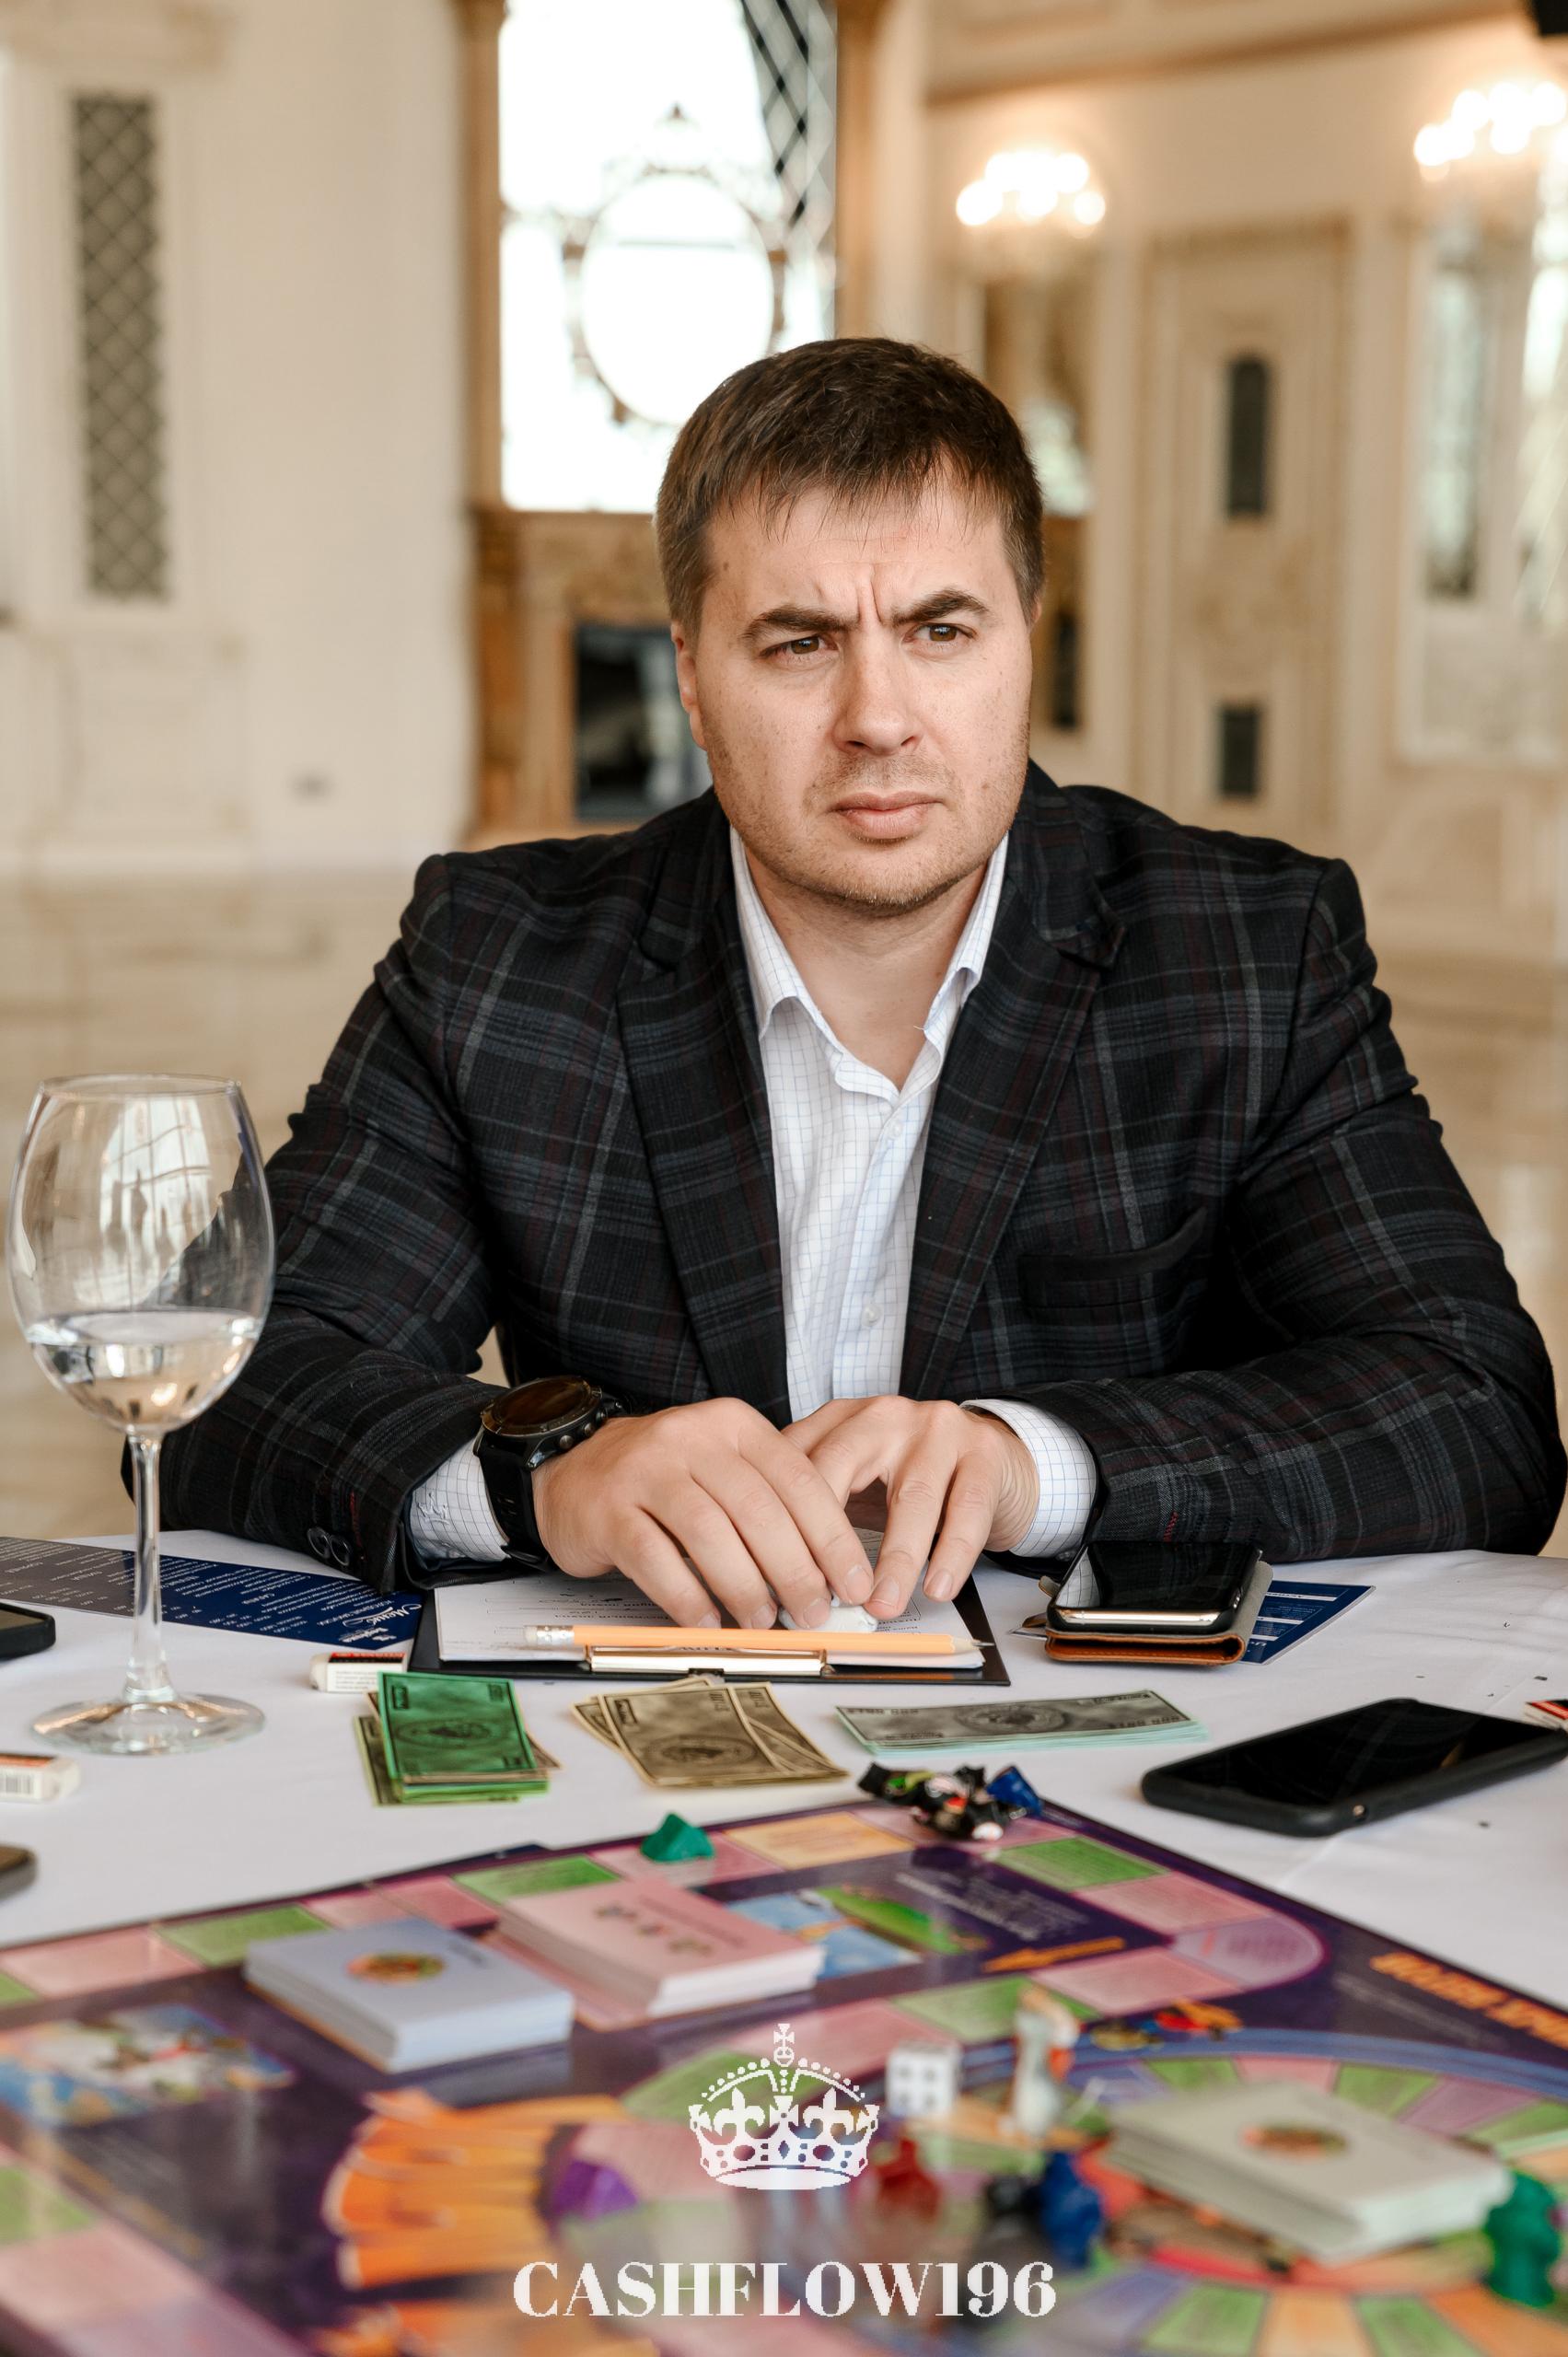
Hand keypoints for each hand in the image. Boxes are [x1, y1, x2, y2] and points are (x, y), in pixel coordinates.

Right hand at [531, 1397, 874, 1628]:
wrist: (573, 1469)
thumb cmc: (664, 1478)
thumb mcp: (722, 1469)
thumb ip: (770, 1507)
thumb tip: (827, 1576)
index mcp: (733, 1425)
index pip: (799, 1480)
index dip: (832, 1537)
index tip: (853, 1583)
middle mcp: (691, 1437)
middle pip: (758, 1509)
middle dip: (795, 1571)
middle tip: (813, 1613)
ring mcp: (645, 1470)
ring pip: (709, 1533)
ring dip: (743, 1586)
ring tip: (763, 1621)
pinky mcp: (608, 1508)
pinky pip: (653, 1558)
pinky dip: (686, 1596)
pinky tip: (706, 1621)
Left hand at [782, 1397, 1038, 1618]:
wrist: (992, 1454)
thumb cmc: (913, 1477)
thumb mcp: (857, 1481)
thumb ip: (819, 1513)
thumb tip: (780, 1580)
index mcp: (841, 1419)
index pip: (796, 1462)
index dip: (782, 1521)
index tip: (778, 1579)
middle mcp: (884, 1415)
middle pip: (842, 1466)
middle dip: (828, 1538)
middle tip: (823, 1596)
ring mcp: (937, 1428)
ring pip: (913, 1496)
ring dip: (896, 1558)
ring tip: (883, 1603)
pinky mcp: (984, 1452)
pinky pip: (968, 1507)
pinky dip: (952, 1553)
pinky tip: (938, 1586)